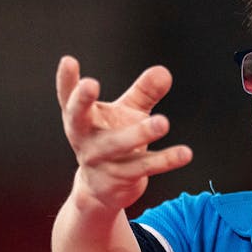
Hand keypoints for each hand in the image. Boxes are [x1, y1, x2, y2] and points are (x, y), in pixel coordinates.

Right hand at [56, 55, 191, 213]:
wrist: (103, 191)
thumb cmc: (112, 140)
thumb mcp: (125, 114)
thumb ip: (143, 93)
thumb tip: (163, 72)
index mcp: (81, 119)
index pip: (69, 97)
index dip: (66, 79)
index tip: (68, 60)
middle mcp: (84, 139)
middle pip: (78, 119)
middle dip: (82, 101)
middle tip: (90, 84)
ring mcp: (100, 160)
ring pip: (117, 145)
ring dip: (138, 133)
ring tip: (162, 123)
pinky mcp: (120, 178)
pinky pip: (144, 167)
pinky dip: (165, 159)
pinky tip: (185, 153)